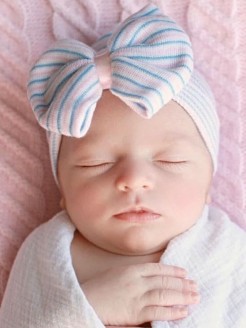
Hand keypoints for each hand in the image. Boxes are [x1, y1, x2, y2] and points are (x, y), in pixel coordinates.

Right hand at [81, 263, 199, 325]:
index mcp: (132, 269)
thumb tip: (150, 277)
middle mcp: (137, 280)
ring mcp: (137, 296)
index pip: (158, 269)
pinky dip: (172, 311)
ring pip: (165, 295)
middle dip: (182, 284)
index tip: (185, 273)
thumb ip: (134, 274)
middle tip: (196, 286)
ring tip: (195, 297)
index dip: (173, 271)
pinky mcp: (135, 312)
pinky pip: (158, 311)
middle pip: (165, 281)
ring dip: (182, 296)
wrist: (85, 300)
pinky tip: (183, 312)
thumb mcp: (117, 273)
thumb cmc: (99, 287)